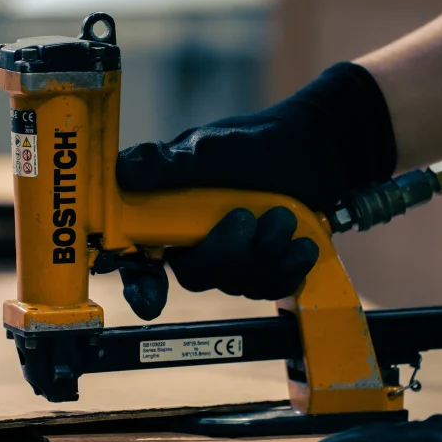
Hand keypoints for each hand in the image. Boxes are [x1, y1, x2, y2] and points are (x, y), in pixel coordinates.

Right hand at [110, 62, 397, 319]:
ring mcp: (233, 259)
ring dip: (266, 253)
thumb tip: (121, 170)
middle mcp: (196, 241)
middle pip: (194, 276)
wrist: (320, 150)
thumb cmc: (258, 143)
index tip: (151, 298)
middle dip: (225, 253)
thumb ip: (169, 164)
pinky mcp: (266, 269)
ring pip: (236, 284)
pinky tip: (301, 242)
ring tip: (285, 215)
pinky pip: (271, 288)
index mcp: (169, 213)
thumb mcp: (211, 148)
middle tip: (247, 217)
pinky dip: (289, 267)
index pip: (140, 256)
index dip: (139, 281)